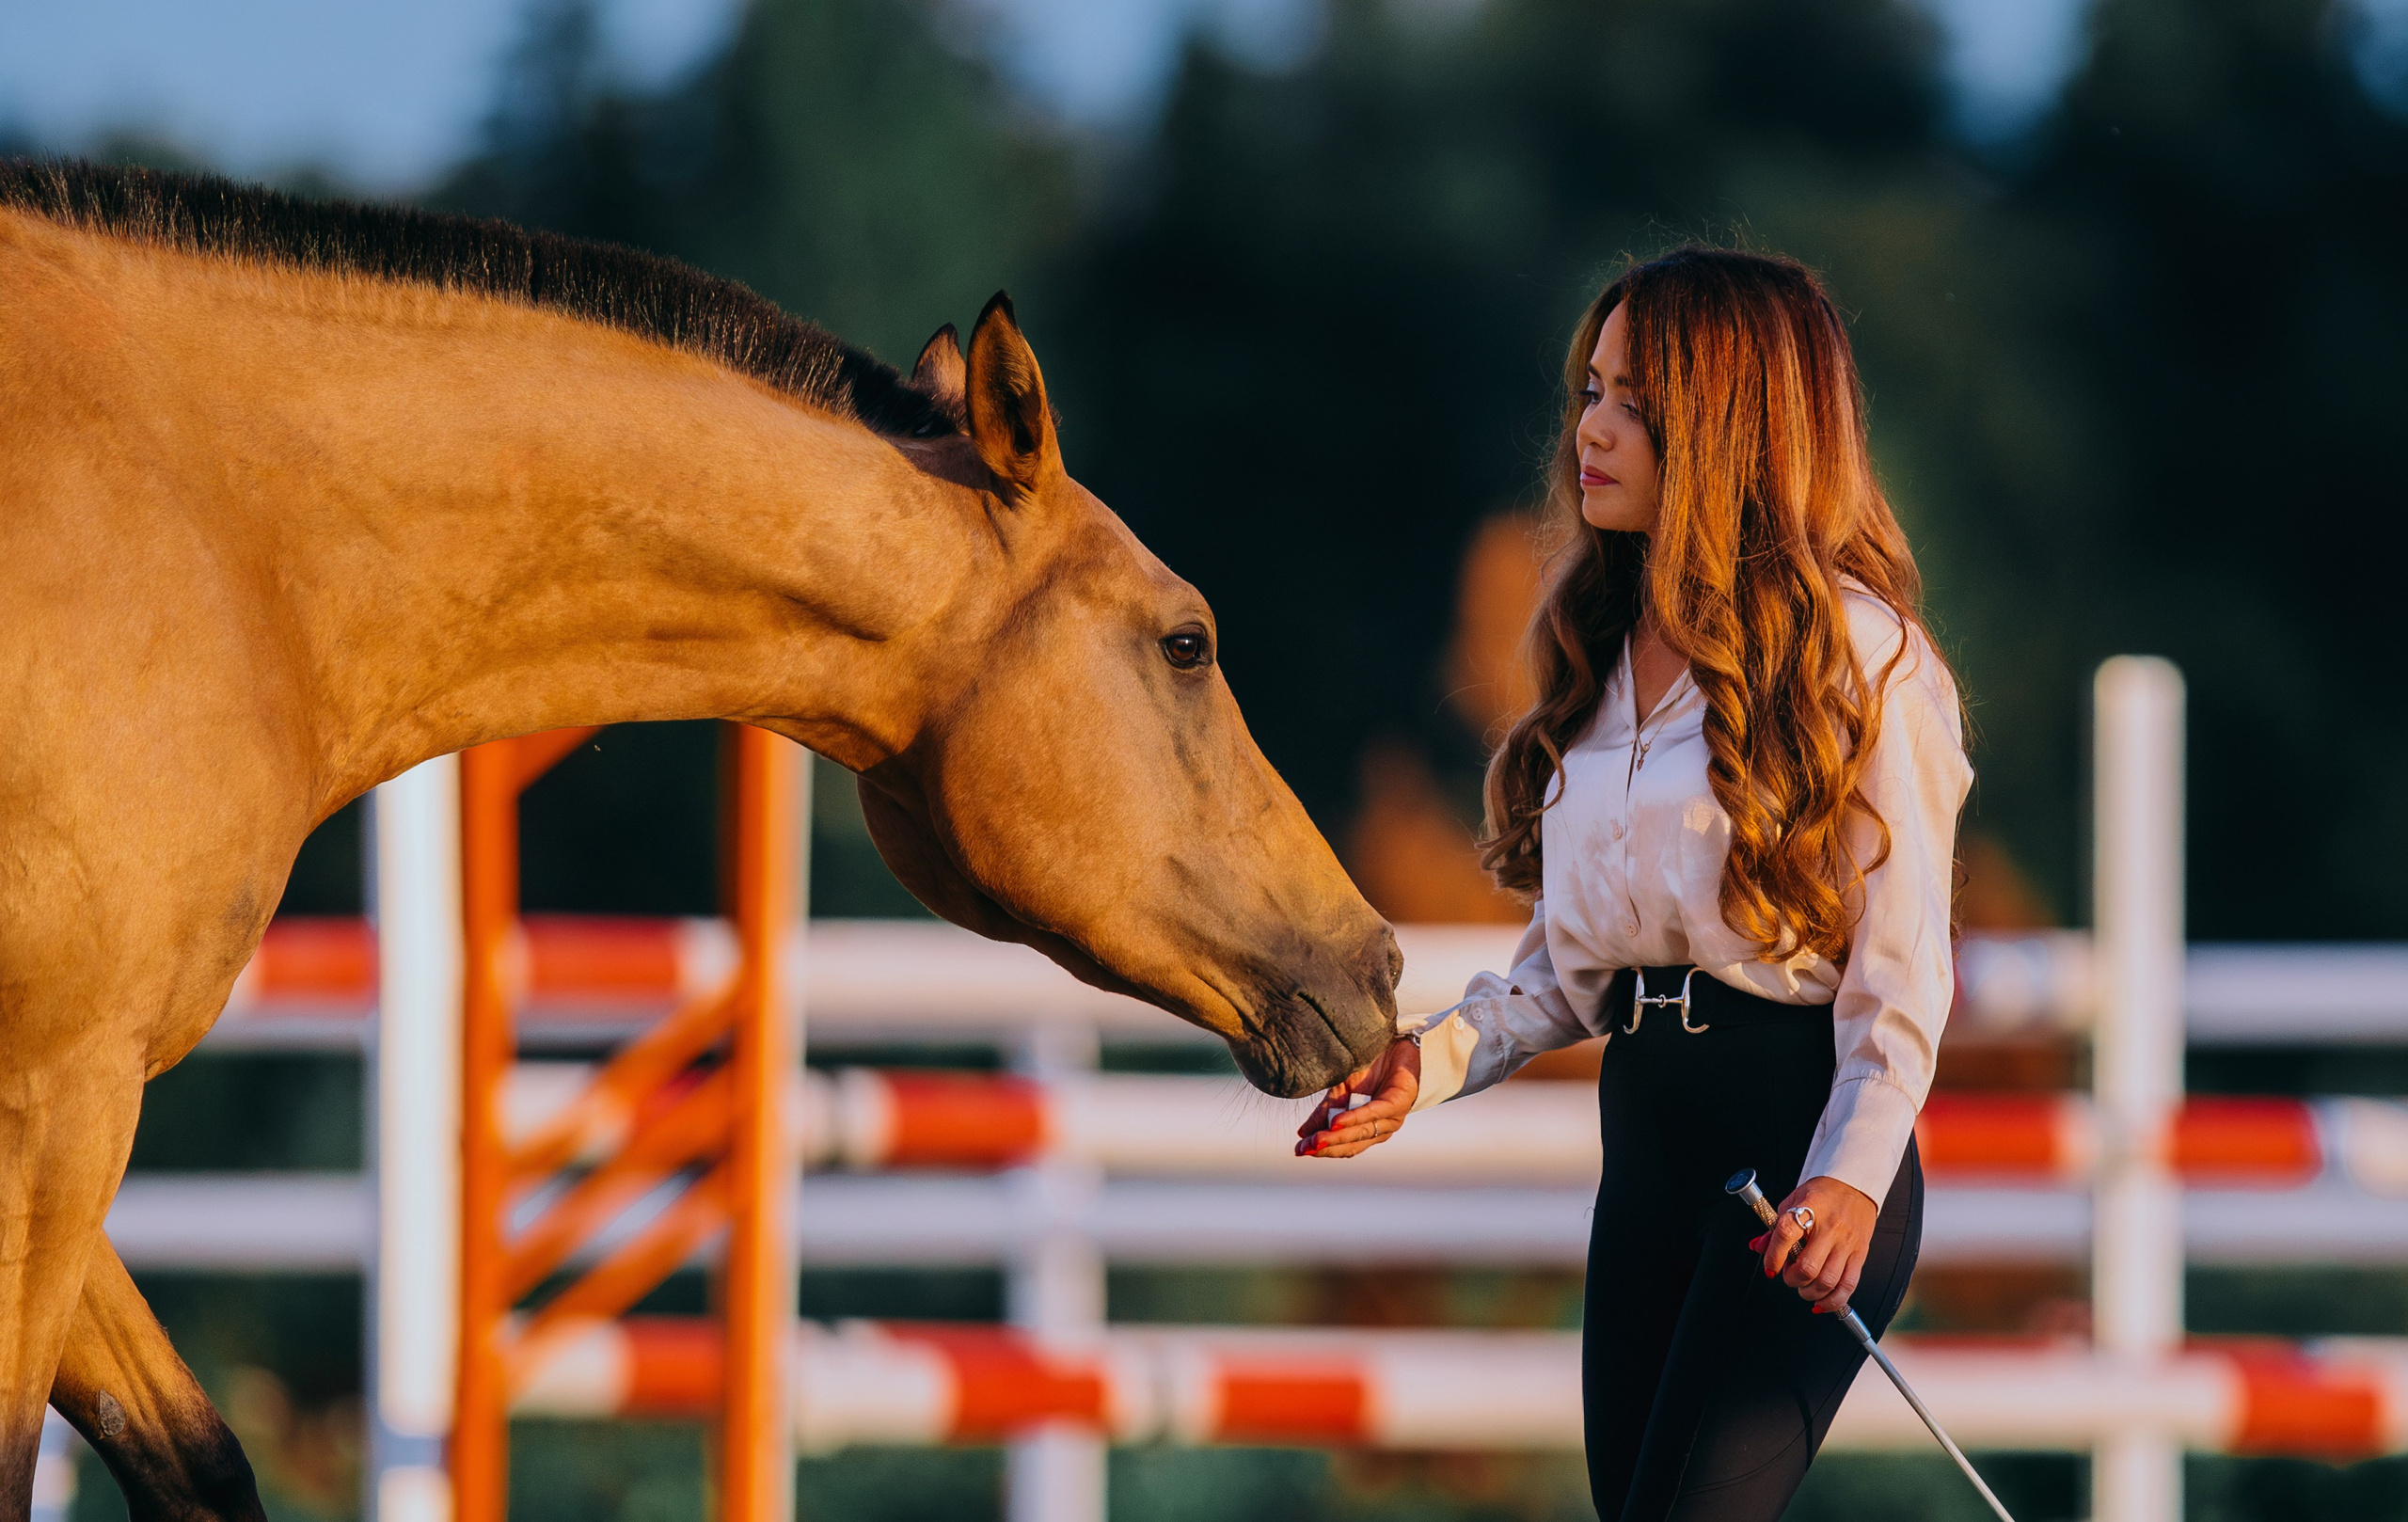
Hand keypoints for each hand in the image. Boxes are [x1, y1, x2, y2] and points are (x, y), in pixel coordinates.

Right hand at [1293, 1036, 1420, 1157]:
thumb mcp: (1341, 1090)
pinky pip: (1375, 1112)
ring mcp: (1392, 1116)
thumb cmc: (1369, 1067)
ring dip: (1338, 1136)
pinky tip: (1338, 1122)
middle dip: (1327, 1146)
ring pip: (1362, 1131)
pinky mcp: (1400, 1101)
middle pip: (1352, 1143)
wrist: (1393, 1042)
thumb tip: (1304, 1134)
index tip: (1299, 1150)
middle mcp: (1381, 1128)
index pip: (1344, 1146)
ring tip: (1318, 1138)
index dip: (1323, 1150)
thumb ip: (1326, 1112)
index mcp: (1367, 1128)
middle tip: (1306, 1147)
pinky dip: (1355, 1118)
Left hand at [1749, 1175, 1878, 1312]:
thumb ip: (1775, 1228)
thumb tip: (1757, 1247)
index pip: (1786, 1234)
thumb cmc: (1822, 1194)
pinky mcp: (1861, 1255)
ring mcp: (1847, 1243)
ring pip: (1828, 1281)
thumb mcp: (1793, 1201)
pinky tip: (1821, 1302)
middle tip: (1789, 1275)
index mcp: (1809, 1209)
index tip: (1770, 1267)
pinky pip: (1848, 1286)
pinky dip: (1833, 1301)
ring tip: (1803, 1287)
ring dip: (1809, 1293)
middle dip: (1792, 1280)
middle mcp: (1830, 1228)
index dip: (1773, 1256)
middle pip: (1808, 1268)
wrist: (1854, 1185)